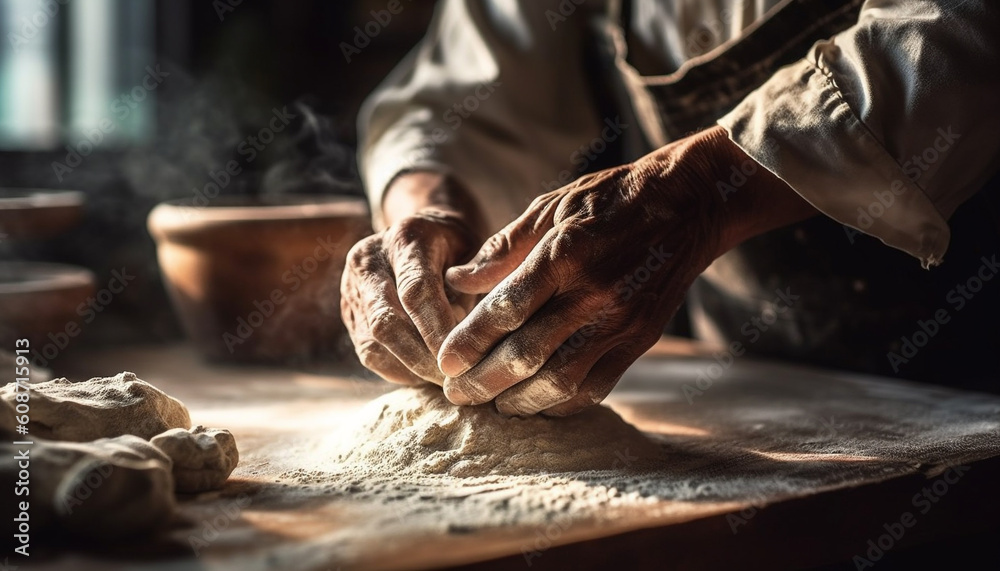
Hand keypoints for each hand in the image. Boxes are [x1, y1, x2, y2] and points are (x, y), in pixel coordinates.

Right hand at [341, 173, 480, 384]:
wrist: (423, 233)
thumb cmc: (459, 246)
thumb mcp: (477, 252)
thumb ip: (474, 285)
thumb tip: (465, 334)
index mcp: (404, 238)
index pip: (416, 291)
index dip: (437, 330)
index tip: (462, 358)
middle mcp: (367, 260)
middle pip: (387, 322)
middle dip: (422, 358)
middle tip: (455, 380)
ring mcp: (351, 288)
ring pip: (374, 344)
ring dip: (410, 369)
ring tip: (443, 380)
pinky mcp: (350, 313)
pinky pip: (369, 353)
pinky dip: (398, 370)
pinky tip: (424, 373)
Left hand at [437, 125, 815, 415]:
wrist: (688, 206)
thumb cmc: (610, 199)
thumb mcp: (550, 207)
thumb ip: (502, 248)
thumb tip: (457, 281)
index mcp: (564, 255)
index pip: (505, 310)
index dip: (469, 342)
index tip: (445, 362)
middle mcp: (593, 294)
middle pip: (526, 354)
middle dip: (484, 381)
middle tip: (456, 394)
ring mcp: (620, 322)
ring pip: (560, 380)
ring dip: (520, 400)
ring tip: (492, 404)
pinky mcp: (640, 340)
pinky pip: (597, 386)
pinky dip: (563, 402)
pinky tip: (538, 404)